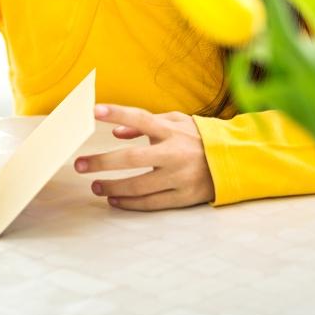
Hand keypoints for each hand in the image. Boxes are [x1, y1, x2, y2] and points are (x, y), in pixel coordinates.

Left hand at [74, 104, 214, 210]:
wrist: (236, 162)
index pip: (140, 119)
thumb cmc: (199, 138)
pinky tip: (114, 200)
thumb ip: (147, 124)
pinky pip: (151, 203)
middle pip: (132, 158)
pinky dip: (130, 203)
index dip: (117, 113)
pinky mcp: (184, 197)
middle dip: (102, 162)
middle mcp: (174, 153)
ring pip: (138, 186)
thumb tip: (116, 132)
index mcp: (172, 131)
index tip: (93, 111)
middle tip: (79, 165)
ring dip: (112, 187)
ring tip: (95, 186)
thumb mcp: (177, 122)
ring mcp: (179, 177)